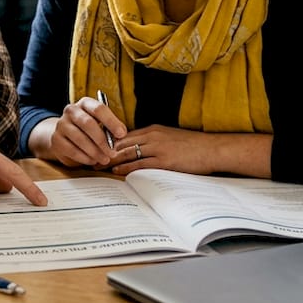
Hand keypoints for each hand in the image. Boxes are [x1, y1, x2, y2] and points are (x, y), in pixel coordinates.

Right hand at [30, 97, 124, 167]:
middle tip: (112, 152)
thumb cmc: (88, 130)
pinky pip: (72, 150)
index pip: (99, 108)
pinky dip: (85, 158)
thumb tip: (120, 134)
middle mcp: (71, 111)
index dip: (111, 121)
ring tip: (105, 159)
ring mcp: (61, 125)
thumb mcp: (100, 124)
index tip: (122, 134)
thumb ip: (110, 128)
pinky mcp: (56, 140)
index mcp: (85, 103)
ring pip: (80, 139)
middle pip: (88, 123)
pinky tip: (92, 161)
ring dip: (95, 152)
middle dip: (103, 140)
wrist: (64, 136)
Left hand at [109, 126, 272, 177]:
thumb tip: (137, 150)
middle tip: (90, 158)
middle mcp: (153, 137)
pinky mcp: (165, 161)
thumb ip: (153, 142)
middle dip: (104, 151)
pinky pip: (140, 164)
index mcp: (153, 130)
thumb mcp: (170, 138)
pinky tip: (117, 172)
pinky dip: (126, 168)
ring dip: (111, 160)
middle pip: (122, 143)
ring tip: (98, 166)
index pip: (124, 135)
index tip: (96, 148)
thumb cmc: (193, 146)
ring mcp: (158, 148)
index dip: (108, 142)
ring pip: (128, 153)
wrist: (212, 149)